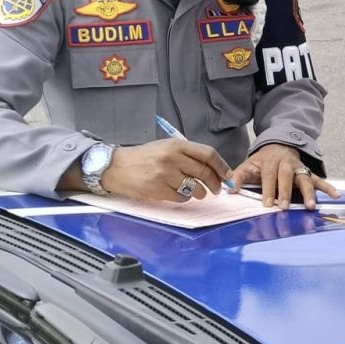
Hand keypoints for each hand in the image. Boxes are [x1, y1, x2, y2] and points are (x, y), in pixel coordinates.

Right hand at [100, 139, 231, 202]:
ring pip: (195, 187)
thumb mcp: (166, 147)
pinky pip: (181, 197)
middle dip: (216, 183)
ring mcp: (165, 175)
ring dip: (201, 192)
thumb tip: (212, 168)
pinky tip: (178, 193)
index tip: (228, 175)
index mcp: (176, 145)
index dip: (222, 166)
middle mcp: (172, 158)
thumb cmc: (144, 157)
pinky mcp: (157, 190)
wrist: (116, 167)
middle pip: (204, 172)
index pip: (208, 154)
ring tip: (198, 192)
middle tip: (217, 188)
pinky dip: (184, 198)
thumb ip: (188, 155)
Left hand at [230, 143, 339, 209]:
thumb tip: (229, 190)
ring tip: (311, 206)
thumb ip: (237, 177)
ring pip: (305, 178)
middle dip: (286, 192)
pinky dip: (328, 187)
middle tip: (284, 207)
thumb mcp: (247, 165)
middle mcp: (286, 163)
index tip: (268, 204)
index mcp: (270, 161)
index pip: (269, 175)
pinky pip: (319, 180)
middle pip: (287, 176)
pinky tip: (336, 195)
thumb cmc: (260, 161)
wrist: (278, 146)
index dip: (269, 189)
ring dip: (308, 192)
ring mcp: (299, 167)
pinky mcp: (308, 173)